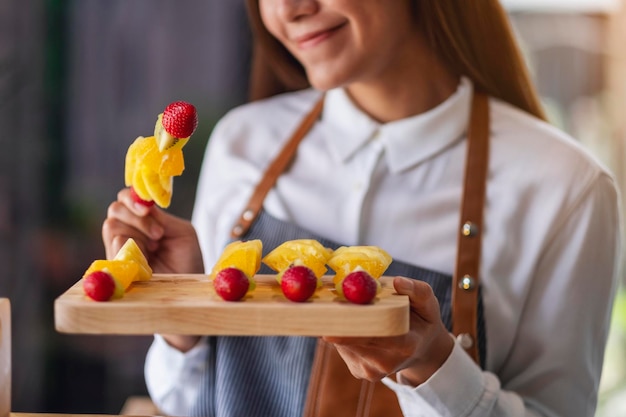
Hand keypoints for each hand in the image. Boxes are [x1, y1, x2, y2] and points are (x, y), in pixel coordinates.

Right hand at [102, 188, 204, 351]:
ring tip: (155, 248)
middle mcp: (130, 230)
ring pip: (112, 226)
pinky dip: (128, 248)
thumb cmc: (188, 259)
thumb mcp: (181, 233)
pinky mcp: (116, 263)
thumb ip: (161, 217)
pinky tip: (144, 259)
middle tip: (159, 234)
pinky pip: (113, 246)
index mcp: (146, 219)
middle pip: (116, 209)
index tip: (147, 209)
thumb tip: (142, 206)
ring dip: (136, 233)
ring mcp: (121, 246)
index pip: (127, 197)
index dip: (133, 198)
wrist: (187, 289)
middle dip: (137, 218)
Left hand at [322, 277, 453, 385]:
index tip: (327, 331)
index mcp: (406, 344)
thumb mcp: (428, 303)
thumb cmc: (422, 320)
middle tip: (322, 303)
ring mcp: (372, 370)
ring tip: (346, 307)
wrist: (421, 350)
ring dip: (339, 323)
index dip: (352, 335)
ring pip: (343, 343)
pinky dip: (341, 331)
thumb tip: (397, 281)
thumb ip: (416, 290)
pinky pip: (341, 348)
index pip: (377, 340)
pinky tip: (351, 322)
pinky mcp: (359, 371)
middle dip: (336, 322)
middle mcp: (387, 362)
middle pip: (353, 341)